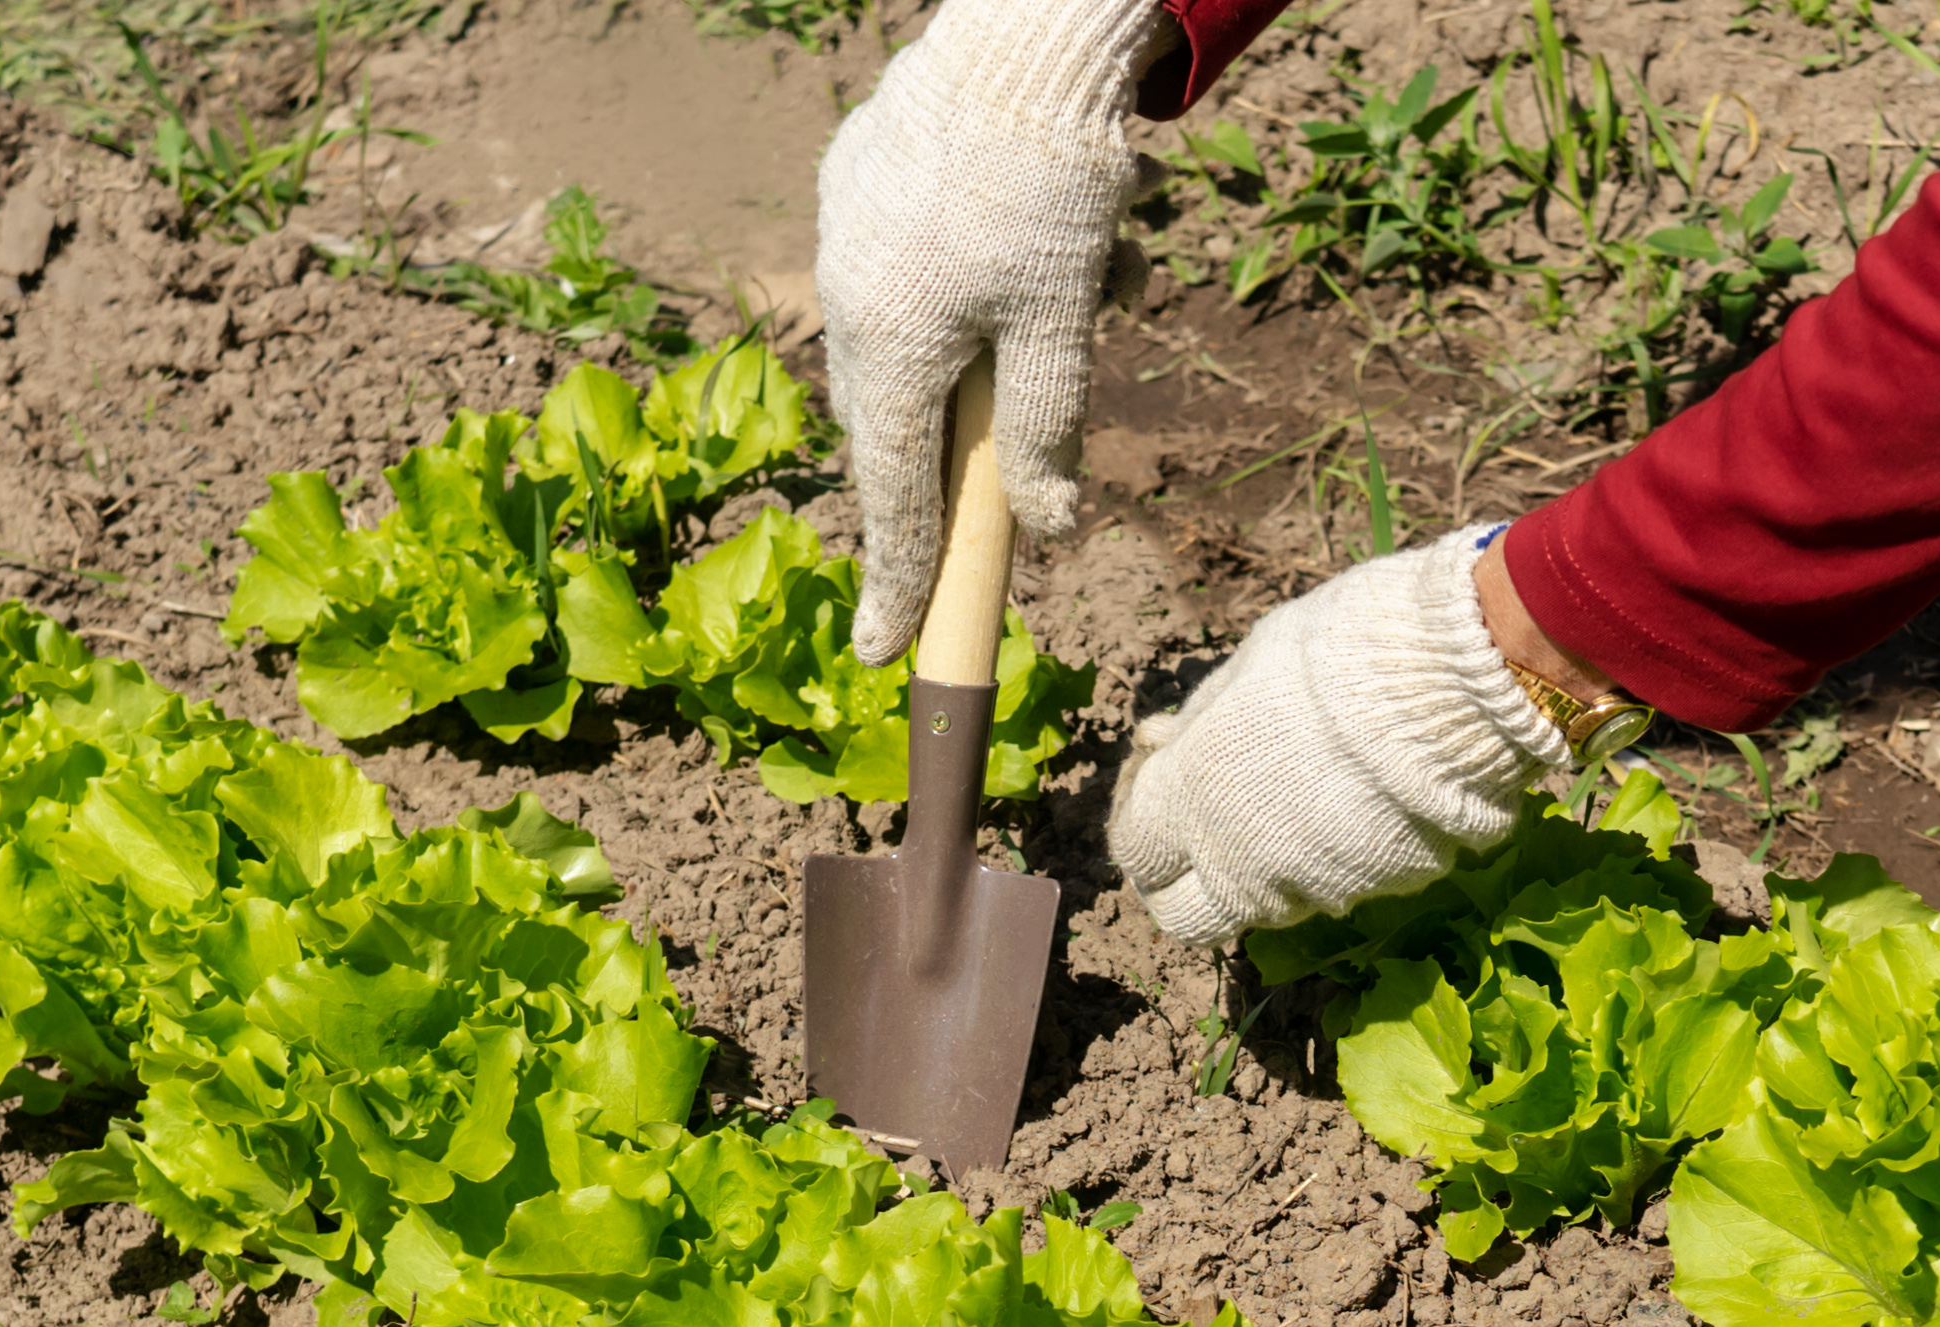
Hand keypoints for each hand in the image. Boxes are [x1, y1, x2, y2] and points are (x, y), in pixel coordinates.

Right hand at [816, 0, 1174, 663]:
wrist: (1026, 35)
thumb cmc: (1050, 181)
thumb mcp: (1064, 323)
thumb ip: (1048, 432)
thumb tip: (1048, 529)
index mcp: (889, 344)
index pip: (892, 496)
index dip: (896, 580)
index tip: (881, 652)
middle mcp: (848, 295)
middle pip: (898, 419)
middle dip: (959, 443)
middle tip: (1012, 453)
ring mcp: (847, 234)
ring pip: (916, 339)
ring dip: (996, 341)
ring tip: (1092, 274)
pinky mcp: (861, 179)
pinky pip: (917, 265)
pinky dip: (981, 275)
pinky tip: (1054, 224)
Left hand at [1112, 528, 1572, 948]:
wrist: (1456, 678)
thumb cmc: (1341, 648)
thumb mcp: (1249, 666)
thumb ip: (1204, 720)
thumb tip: (1165, 742)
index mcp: (1193, 796)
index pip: (1136, 855)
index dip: (1147, 828)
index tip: (1166, 796)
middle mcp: (1240, 860)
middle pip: (1188, 917)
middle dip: (1189, 886)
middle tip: (1213, 841)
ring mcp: (1311, 886)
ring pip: (1266, 907)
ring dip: (1267, 873)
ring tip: (1301, 806)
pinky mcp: (1378, 890)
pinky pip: (1340, 885)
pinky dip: (1336, 860)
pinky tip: (1363, 804)